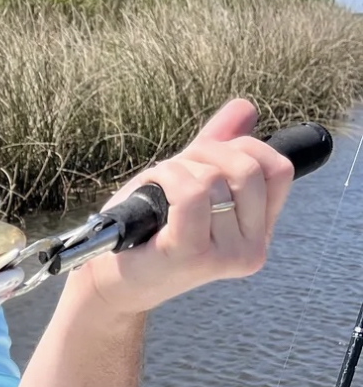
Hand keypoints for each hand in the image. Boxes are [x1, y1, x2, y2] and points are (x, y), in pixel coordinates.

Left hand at [70, 98, 295, 317]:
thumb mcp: (188, 181)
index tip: (206, 160)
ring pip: (214, 177)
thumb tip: (245, 108)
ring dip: (177, 169)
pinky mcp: (192, 254)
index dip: (242, 148)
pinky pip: (191, 191)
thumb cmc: (146, 231)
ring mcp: (225, 255)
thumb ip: (219, 147)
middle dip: (206, 154)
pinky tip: (149, 188)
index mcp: (259, 233)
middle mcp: (252, 249)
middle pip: (248, 168)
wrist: (107, 279)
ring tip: (157, 191)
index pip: (278, 169)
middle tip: (175, 172)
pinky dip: (165, 177)